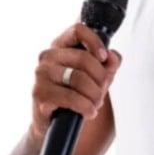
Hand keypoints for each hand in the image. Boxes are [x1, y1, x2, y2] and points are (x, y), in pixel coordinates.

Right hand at [30, 24, 121, 139]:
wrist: (55, 124)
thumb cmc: (74, 95)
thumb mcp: (96, 77)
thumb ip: (108, 64)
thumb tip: (113, 58)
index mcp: (60, 46)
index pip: (78, 30)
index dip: (95, 42)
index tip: (104, 58)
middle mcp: (47, 57)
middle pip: (84, 58)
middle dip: (101, 78)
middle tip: (102, 91)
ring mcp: (41, 75)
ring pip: (80, 79)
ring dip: (95, 95)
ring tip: (95, 103)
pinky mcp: (40, 94)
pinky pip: (72, 98)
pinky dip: (86, 107)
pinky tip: (89, 112)